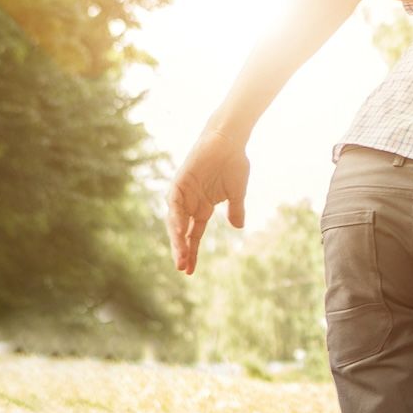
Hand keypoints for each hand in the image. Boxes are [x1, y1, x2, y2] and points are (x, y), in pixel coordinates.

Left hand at [168, 130, 249, 273]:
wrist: (229, 141)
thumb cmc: (234, 163)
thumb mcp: (236, 193)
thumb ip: (236, 210)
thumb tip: (237, 227)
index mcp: (202, 207)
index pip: (194, 235)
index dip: (192, 252)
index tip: (190, 271)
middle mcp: (189, 202)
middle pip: (182, 231)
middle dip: (182, 250)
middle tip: (182, 269)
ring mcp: (183, 193)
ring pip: (176, 221)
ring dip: (177, 239)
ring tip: (180, 257)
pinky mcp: (180, 182)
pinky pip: (174, 203)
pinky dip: (175, 218)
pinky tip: (178, 232)